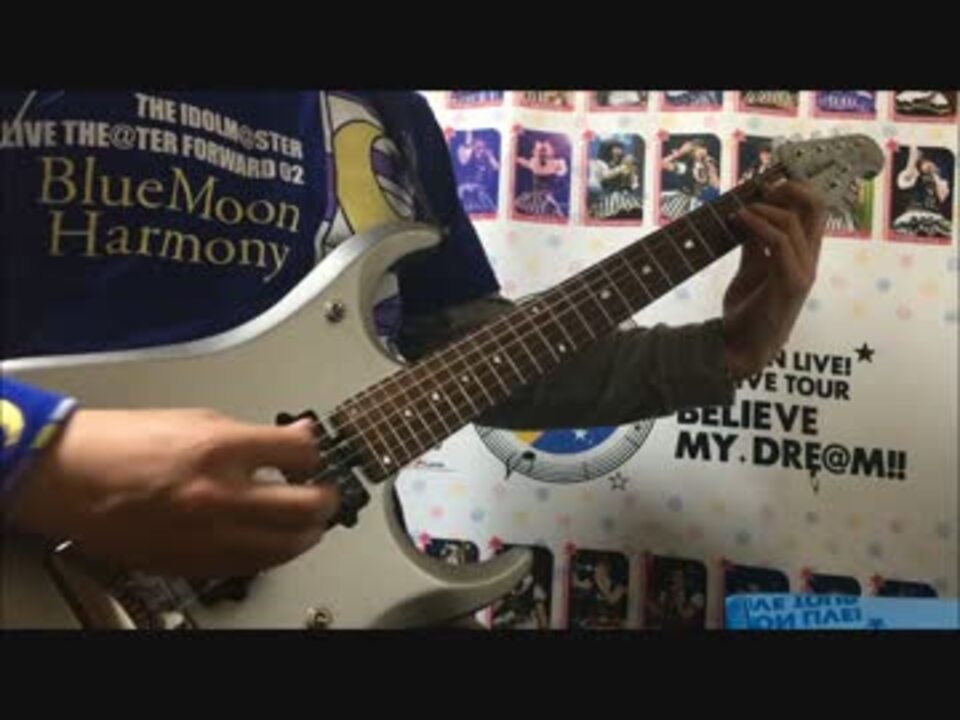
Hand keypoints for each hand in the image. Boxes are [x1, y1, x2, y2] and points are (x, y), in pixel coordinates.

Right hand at [6, 409, 338, 577]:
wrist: (69, 479)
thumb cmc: (122, 445)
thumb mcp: (196, 419)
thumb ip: (253, 433)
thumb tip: (297, 437)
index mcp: (220, 449)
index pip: (300, 455)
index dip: (315, 455)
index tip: (313, 456)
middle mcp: (220, 495)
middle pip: (308, 507)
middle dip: (327, 499)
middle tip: (326, 494)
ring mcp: (208, 535)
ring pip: (287, 546)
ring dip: (307, 533)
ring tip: (307, 521)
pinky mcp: (195, 563)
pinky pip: (253, 565)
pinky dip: (272, 552)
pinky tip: (272, 539)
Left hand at [722, 180, 826, 379]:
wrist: (740, 349)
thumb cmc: (746, 313)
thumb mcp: (749, 270)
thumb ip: (754, 245)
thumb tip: (748, 215)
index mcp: (802, 257)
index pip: (813, 212)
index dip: (795, 190)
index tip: (765, 183)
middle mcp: (809, 261)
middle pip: (817, 208)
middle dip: (790, 188)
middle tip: (761, 188)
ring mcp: (803, 272)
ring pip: (797, 221)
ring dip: (765, 208)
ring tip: (740, 211)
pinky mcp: (791, 283)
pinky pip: (781, 241)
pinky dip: (759, 224)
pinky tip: (740, 221)